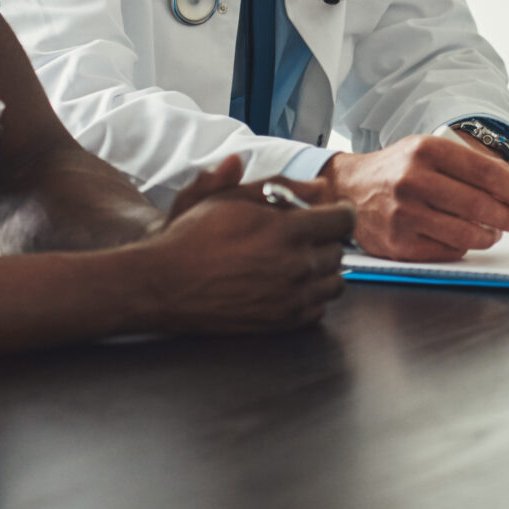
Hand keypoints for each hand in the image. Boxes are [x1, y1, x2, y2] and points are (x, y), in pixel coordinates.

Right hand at [138, 156, 355, 331]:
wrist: (165, 284)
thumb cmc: (194, 237)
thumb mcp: (232, 197)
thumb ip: (279, 187)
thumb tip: (318, 186)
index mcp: (287, 231)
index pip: (343, 220)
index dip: (341, 212)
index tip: (334, 212)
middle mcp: (295, 265)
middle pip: (339, 250)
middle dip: (326, 239)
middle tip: (305, 235)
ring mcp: (291, 297)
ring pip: (335, 282)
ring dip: (322, 268)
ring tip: (298, 260)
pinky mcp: (283, 321)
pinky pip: (319, 308)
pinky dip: (311, 296)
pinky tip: (289, 284)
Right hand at [322, 133, 508, 260]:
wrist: (347, 190)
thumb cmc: (398, 171)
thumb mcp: (429, 152)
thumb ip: (469, 165)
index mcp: (426, 150)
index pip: (484, 171)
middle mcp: (413, 180)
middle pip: (479, 205)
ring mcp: (404, 214)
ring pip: (466, 233)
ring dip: (489, 236)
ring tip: (493, 232)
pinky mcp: (398, 243)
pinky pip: (448, 251)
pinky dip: (464, 247)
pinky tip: (464, 239)